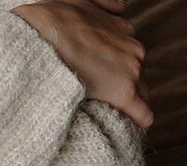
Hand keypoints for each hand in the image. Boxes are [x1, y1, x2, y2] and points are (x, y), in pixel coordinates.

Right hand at [10, 0, 153, 130]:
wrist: (44, 37)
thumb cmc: (57, 21)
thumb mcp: (83, 1)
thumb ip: (105, 5)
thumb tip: (121, 9)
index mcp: (126, 35)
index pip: (131, 60)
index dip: (120, 74)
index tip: (112, 85)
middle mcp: (134, 51)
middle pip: (138, 78)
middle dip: (128, 91)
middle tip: (117, 109)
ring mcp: (131, 72)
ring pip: (141, 95)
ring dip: (132, 108)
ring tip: (125, 125)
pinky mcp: (123, 92)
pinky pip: (142, 113)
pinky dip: (141, 122)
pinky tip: (139, 131)